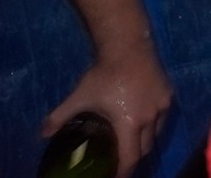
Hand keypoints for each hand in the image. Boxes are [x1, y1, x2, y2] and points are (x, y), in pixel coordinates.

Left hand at [44, 44, 172, 170]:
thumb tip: (42, 134)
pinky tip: (142, 117)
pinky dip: (153, 123)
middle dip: (133, 157)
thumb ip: (60, 116)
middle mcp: (150, 119)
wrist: (128, 46)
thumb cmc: (104, 74)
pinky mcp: (168, 95)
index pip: (131, 158)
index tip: (117, 177)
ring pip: (156, 133)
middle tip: (121, 159)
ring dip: (144, 140)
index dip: (124, 172)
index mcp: (129, 123)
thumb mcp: (80, 96)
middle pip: (145, 148)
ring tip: (132, 139)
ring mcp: (162, 106)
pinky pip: (162, 116)